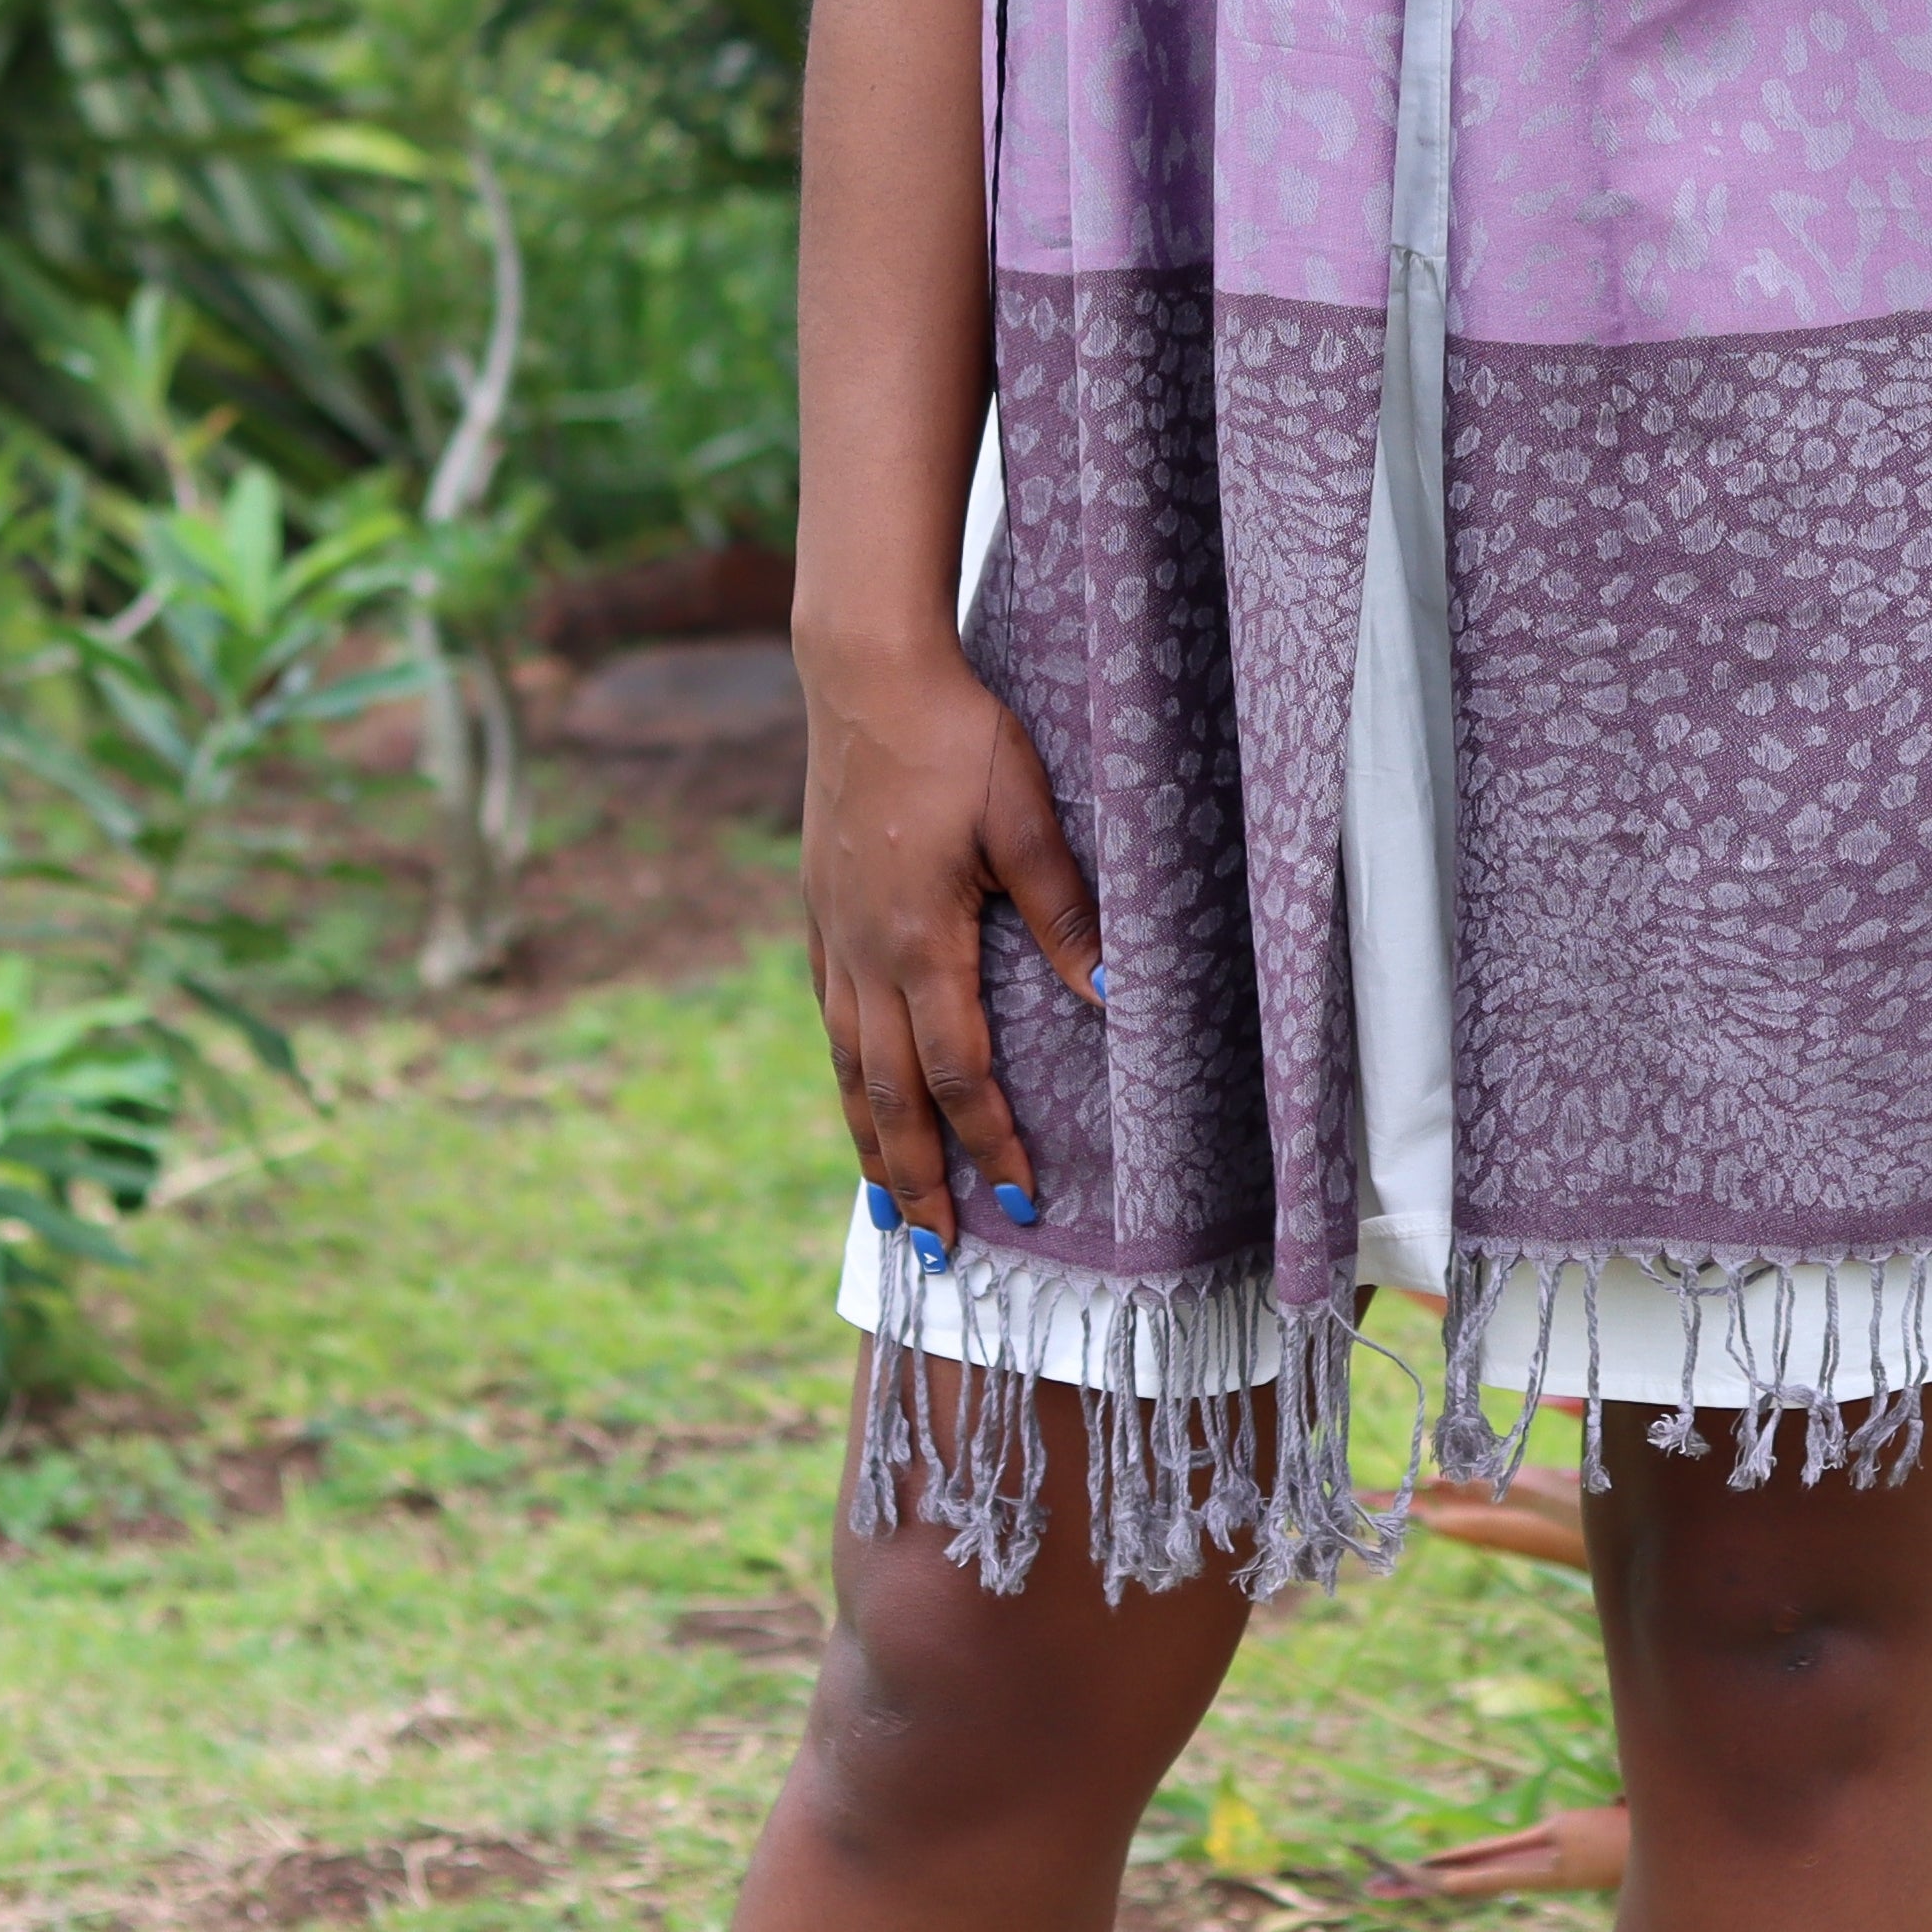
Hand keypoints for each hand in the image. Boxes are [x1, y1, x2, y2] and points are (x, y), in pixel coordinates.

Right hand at [797, 623, 1101, 1266]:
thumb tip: (1112, 996)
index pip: (959, 1074)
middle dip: (915, 1180)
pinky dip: (846, 1071)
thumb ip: (1065, 911)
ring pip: (848, 1064)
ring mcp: (833, 934)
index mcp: (922, 943)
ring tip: (886, 1205)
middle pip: (888, 1096)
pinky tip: (857, 1089)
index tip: (1020, 1203)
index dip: (990, 1143)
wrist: (865, 677)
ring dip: (869, 1142)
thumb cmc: (959, 738)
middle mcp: (866, 955)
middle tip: (933, 1255)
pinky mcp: (819, 909)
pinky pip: (829, 1015)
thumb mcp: (1027, 817)